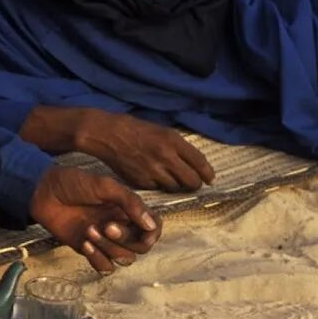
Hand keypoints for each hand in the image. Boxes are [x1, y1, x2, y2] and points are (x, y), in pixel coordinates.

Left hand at [29, 166, 159, 274]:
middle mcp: (120, 226)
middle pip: (139, 247)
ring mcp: (105, 240)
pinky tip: (84, 243)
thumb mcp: (104, 186)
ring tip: (88, 231)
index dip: (152, 234)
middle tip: (106, 225)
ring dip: (108, 248)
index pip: (152, 228)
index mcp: (127, 209)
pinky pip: (104, 266)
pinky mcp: (89, 250)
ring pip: (123, 258)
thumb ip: (130, 202)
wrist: (44, 192)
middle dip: (125, 239)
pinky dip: (97, 258)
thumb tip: (150, 226)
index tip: (143, 233)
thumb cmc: (73, 183)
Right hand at [72, 110, 214, 191]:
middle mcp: (165, 157)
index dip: (208, 174)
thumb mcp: (162, 131)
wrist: (107, 134)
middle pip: (191, 181)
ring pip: (175, 187)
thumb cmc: (136, 129)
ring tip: (169, 177)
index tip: (210, 179)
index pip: (200, 162)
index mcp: (172, 140)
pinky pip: (158, 189)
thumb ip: (179, 147)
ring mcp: (153, 171)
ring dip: (176, 185)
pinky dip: (159, 185)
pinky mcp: (141, 181)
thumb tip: (196, 165)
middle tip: (191, 182)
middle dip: (194, 184)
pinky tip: (153, 176)